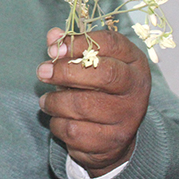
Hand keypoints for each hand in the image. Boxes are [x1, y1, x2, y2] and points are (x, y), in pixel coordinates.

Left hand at [37, 28, 150, 176]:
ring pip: (83, 106)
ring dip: (55, 102)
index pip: (111, 43)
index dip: (78, 43)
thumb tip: (53, 36)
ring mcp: (127, 117)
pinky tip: (57, 119)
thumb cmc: (98, 91)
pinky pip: (74, 131)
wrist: (113, 137)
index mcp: (133, 62)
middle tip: (42, 72)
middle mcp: (136, 89)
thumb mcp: (89, 65)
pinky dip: (57, 124)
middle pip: (104, 74)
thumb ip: (70, 48)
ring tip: (46, 101)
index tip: (53, 49)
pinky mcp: (112, 142)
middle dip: (65, 72)